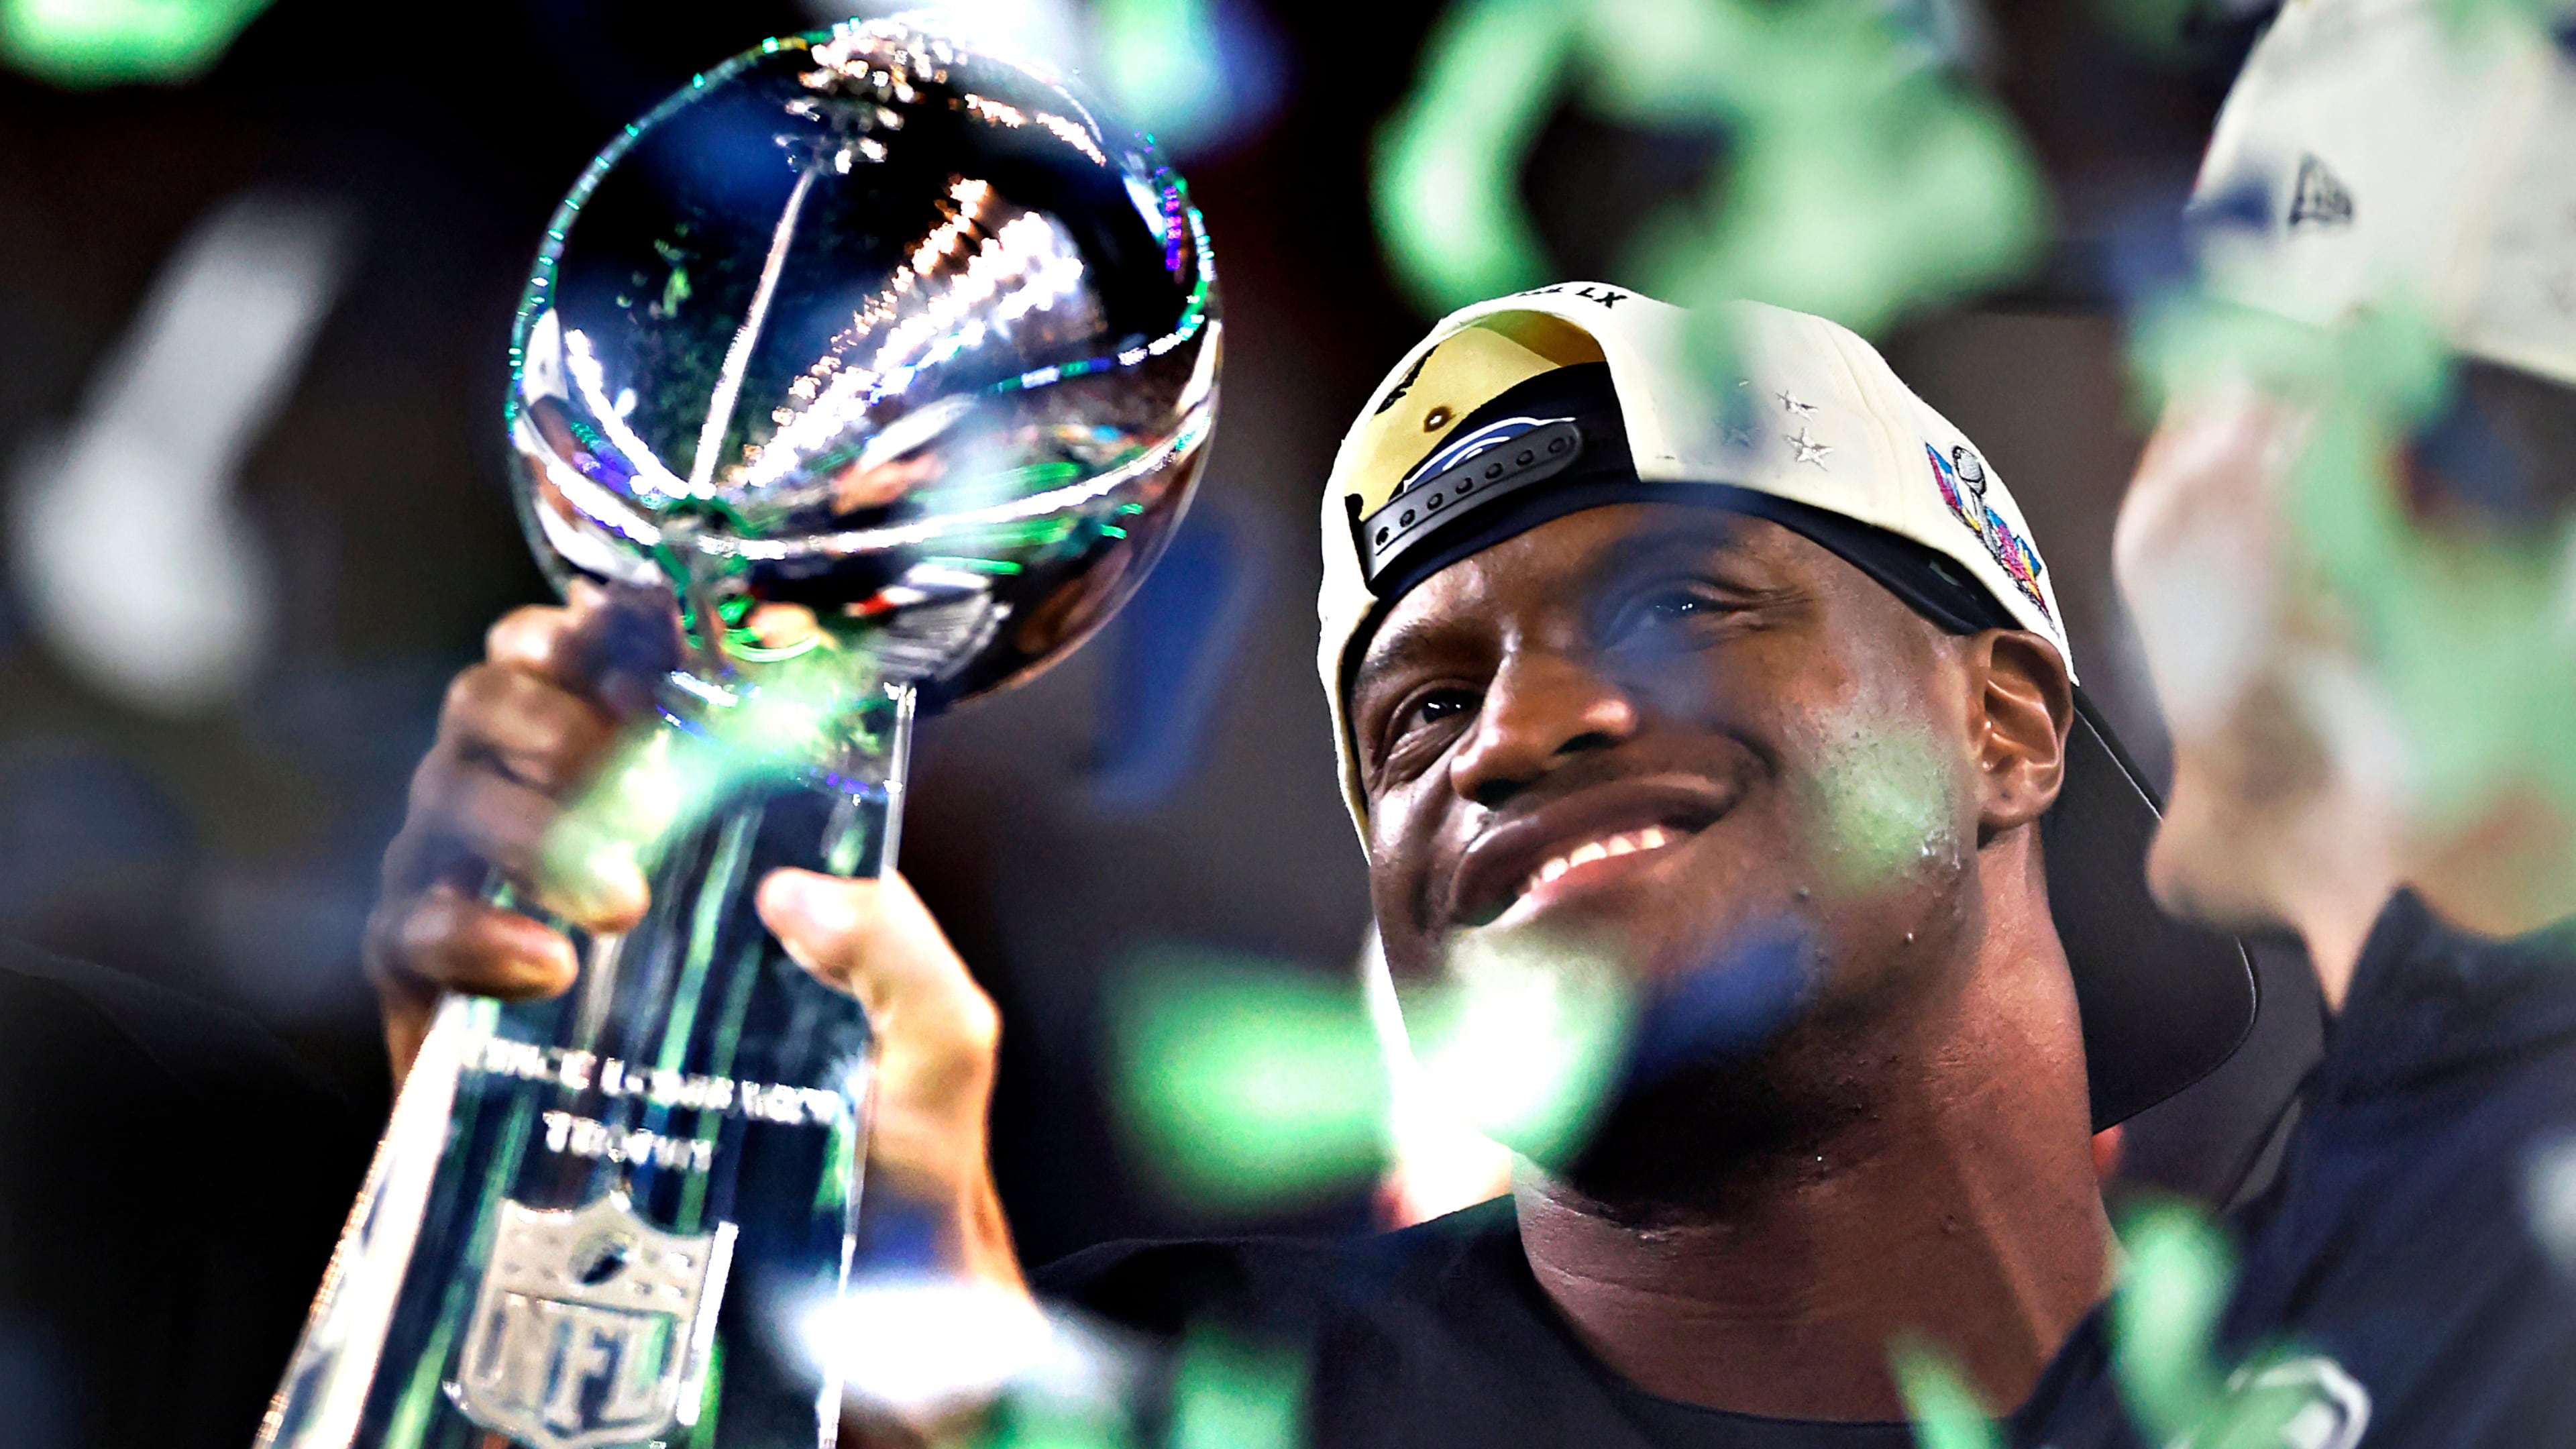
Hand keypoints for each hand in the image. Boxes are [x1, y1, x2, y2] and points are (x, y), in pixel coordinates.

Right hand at [367, 589, 1023, 1299]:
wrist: (835, 1272)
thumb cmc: (887, 1133)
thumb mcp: (939, 1036)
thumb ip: (901, 951)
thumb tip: (794, 892)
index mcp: (698, 811)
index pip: (613, 666)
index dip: (605, 626)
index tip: (634, 636)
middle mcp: (589, 839)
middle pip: (500, 703)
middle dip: (544, 716)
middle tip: (625, 785)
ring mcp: (509, 917)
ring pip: (443, 799)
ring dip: (516, 820)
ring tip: (614, 902)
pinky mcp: (450, 1010)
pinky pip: (406, 930)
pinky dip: (463, 929)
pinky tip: (545, 969)